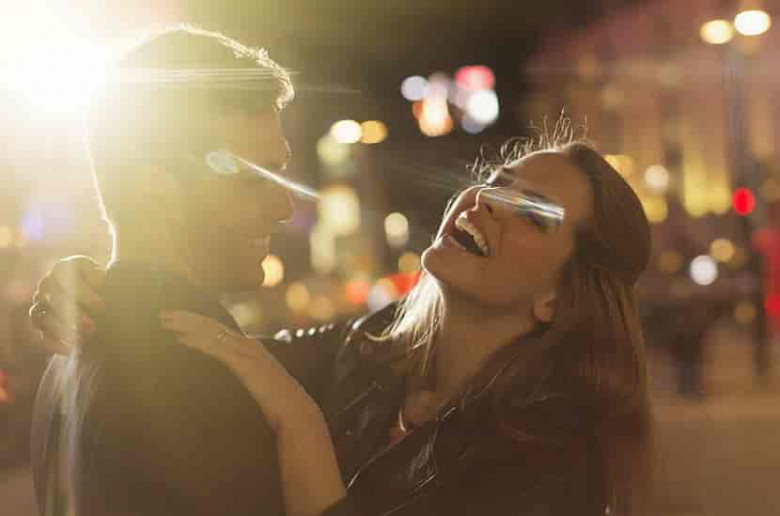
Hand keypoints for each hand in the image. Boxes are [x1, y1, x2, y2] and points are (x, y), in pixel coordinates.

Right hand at [29, 256, 105, 353]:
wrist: (102, 296)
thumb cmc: (107, 284)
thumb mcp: (108, 276)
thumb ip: (102, 276)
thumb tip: (100, 280)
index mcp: (65, 268)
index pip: (64, 277)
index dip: (82, 292)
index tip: (101, 306)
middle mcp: (48, 283)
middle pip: (53, 299)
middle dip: (74, 314)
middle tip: (93, 326)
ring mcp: (41, 302)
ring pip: (42, 316)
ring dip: (62, 329)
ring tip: (85, 337)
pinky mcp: (41, 321)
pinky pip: (40, 332)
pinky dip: (53, 342)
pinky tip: (69, 349)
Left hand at [160, 310, 322, 432]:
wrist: (295, 413)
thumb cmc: (278, 404)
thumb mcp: (259, 385)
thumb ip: (246, 376)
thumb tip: (233, 379)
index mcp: (252, 348)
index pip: (220, 329)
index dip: (197, 322)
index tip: (177, 320)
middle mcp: (250, 345)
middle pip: (213, 325)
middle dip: (187, 318)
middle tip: (164, 313)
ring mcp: (248, 353)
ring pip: (212, 332)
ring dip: (187, 325)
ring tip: (166, 320)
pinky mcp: (244, 364)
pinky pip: (216, 348)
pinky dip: (197, 341)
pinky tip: (180, 339)